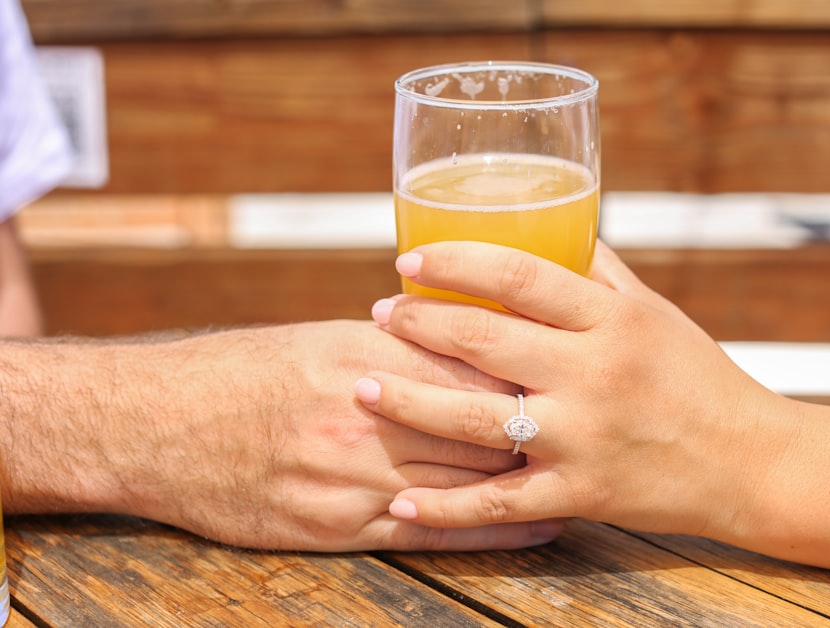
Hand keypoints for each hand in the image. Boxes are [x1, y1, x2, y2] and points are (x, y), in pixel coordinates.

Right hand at [1, 320, 561, 551]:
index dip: (534, 363)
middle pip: (484, 418)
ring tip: (587, 467)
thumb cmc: (241, 372)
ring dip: (532, 473)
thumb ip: (394, 343)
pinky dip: (497, 528)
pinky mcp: (339, 526)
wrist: (156, 425)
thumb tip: (463, 340)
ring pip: (470, 476)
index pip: (475, 358)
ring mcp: (354, 475)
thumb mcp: (319, 338)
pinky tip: (540, 522)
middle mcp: (366, 412)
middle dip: (546, 418)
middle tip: (598, 416)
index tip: (577, 363)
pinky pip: (436, 531)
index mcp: (364, 350)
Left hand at [354, 242, 791, 538]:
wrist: (749, 460)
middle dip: (421, 325)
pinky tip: (401, 501)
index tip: (411, 260)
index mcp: (613, 321)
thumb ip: (600, 272)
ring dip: (411, 403)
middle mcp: (594, 375)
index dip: (458, 263)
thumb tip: (554, 227)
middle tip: (381, 314)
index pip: (521, 277)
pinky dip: (447, 507)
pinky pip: (501, 504)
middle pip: (486, 344)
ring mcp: (584, 439)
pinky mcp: (581, 494)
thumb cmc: (697, 375)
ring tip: (365, 386)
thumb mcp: (655, 312)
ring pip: (476, 422)